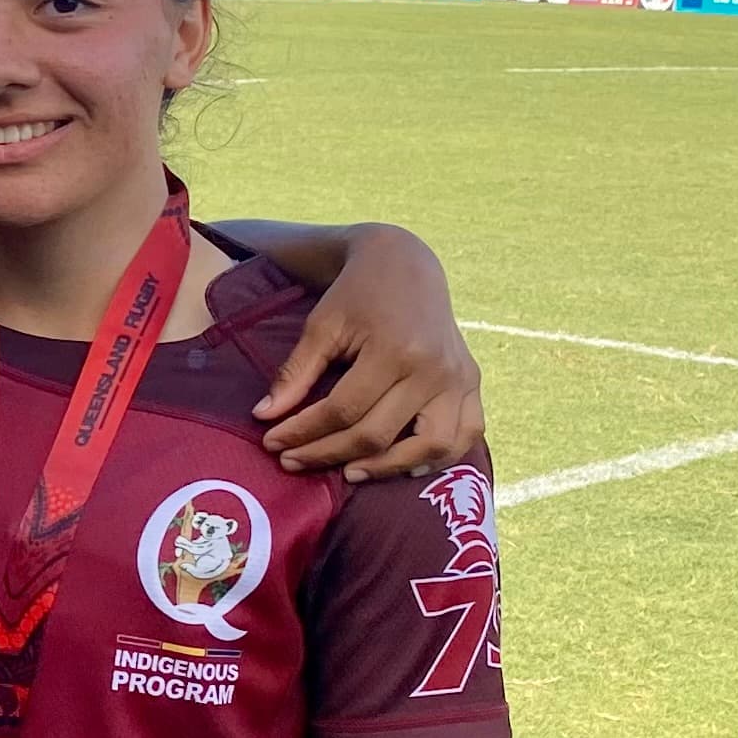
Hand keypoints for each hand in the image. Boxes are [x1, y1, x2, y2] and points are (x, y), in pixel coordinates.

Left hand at [256, 225, 483, 481]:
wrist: (406, 264)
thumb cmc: (357, 294)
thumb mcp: (321, 326)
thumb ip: (295, 373)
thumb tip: (264, 417)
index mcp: (395, 350)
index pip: (343, 411)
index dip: (304, 433)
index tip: (272, 444)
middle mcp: (434, 370)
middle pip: (379, 434)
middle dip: (328, 454)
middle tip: (293, 462)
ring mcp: (459, 379)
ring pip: (431, 447)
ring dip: (387, 468)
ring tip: (348, 472)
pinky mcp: (472, 382)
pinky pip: (465, 435)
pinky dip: (438, 457)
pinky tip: (404, 465)